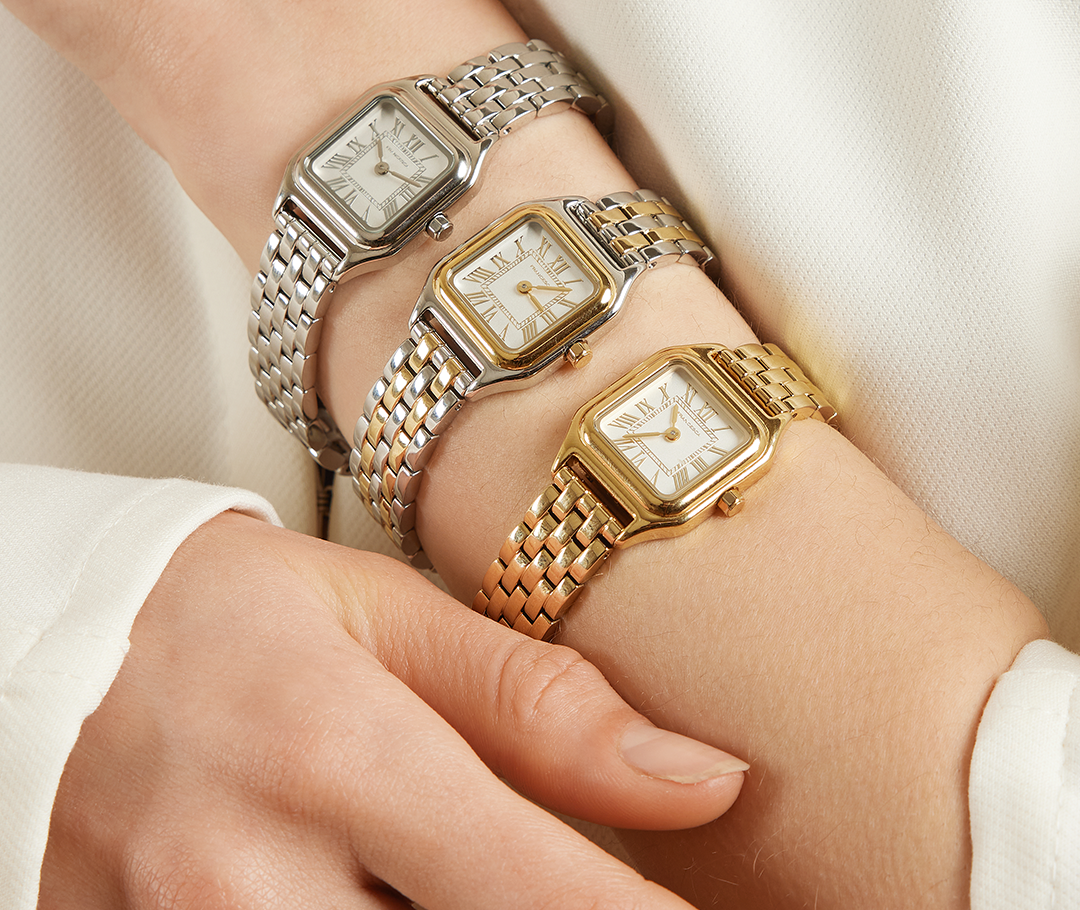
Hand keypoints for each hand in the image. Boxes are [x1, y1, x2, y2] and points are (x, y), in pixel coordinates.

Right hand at [40, 512, 745, 909]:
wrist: (46, 645)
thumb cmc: (230, 613)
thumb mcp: (381, 614)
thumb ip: (536, 701)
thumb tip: (700, 778)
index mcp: (337, 752)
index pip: (539, 886)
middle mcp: (257, 878)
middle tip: (619, 894)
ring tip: (490, 875)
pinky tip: (397, 898)